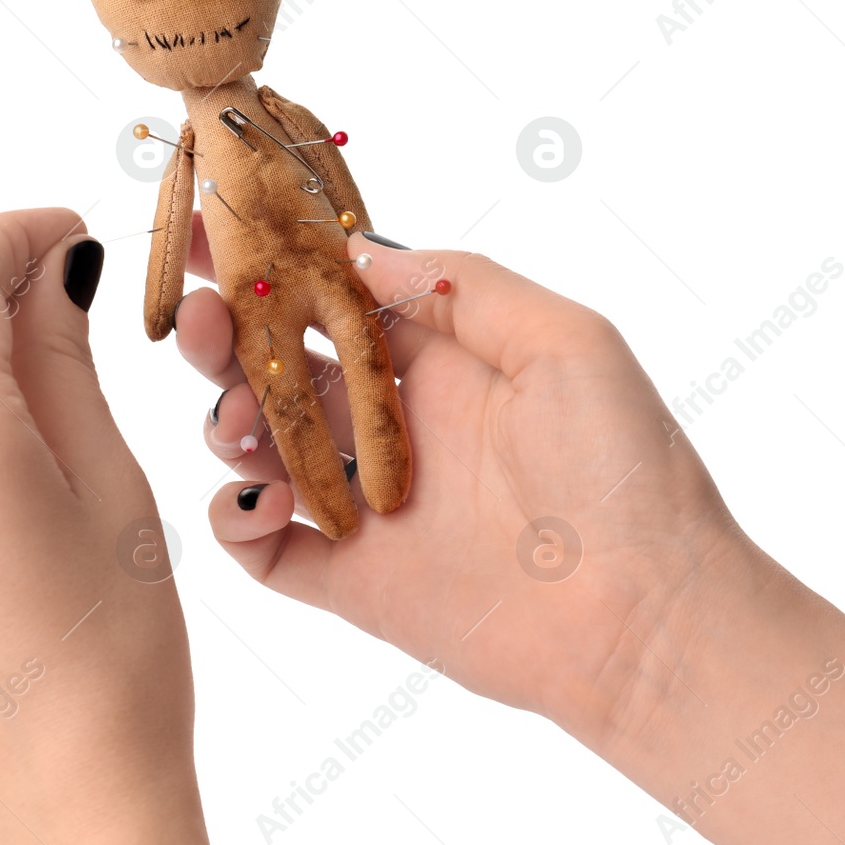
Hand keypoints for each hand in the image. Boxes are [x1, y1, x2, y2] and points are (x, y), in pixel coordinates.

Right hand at [174, 220, 739, 746]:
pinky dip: (236, 518)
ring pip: (258, 446)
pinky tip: (264, 497)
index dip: (271, 263)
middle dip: (226, 334)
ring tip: (236, 416)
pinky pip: (263, 547)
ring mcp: (368, 502)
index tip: (209, 228)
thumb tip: (355, 253)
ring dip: (225, 419)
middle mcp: (394, 424)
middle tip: (199, 320)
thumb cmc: (626, 469)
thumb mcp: (566, 340)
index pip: (332, 297)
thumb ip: (461, 287)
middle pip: (277, 365)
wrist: (645, 616)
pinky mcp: (353, 580)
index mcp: (440, 360)